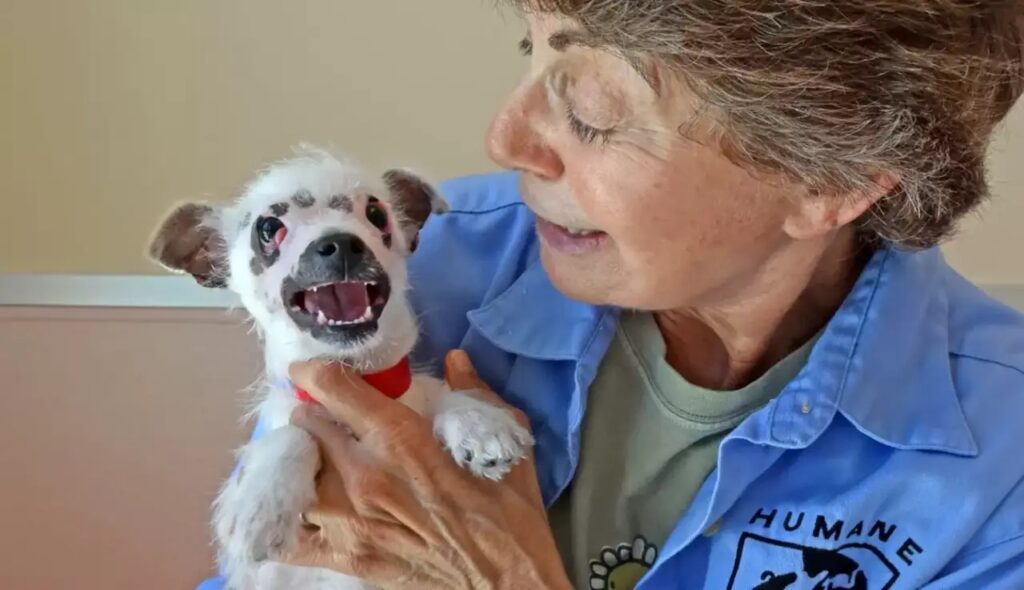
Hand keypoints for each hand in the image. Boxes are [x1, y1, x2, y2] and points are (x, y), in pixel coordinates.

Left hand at [283, 350, 571, 589]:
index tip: (308, 368)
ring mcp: (347, 522)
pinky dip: (283, 516)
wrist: (508, 585)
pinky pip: (286, 535)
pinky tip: (298, 505)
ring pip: (291, 473)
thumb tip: (455, 360)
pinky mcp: (343, 558)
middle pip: (306, 427)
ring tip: (319, 460)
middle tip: (331, 418)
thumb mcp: (507, 444)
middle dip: (315, 415)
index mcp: (402, 442)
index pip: (334, 390)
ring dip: (302, 461)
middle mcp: (364, 477)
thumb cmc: (510, 516)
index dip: (314, 370)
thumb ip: (475, 395)